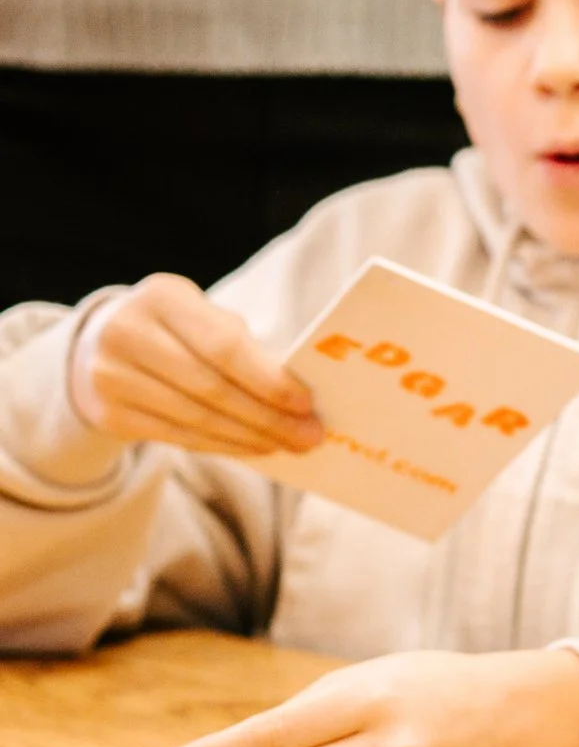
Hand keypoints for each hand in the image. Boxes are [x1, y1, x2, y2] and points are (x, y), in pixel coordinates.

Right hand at [70, 273, 323, 455]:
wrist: (100, 343)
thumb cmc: (177, 329)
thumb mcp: (202, 316)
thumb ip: (242, 345)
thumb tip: (299, 398)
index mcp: (162, 298)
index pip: (224, 346)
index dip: (268, 380)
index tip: (306, 403)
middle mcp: (127, 333)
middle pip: (212, 388)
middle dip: (269, 417)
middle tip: (310, 436)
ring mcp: (110, 376)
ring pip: (197, 419)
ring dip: (251, 438)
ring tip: (288, 445)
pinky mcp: (108, 413)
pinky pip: (179, 437)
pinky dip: (224, 445)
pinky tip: (254, 448)